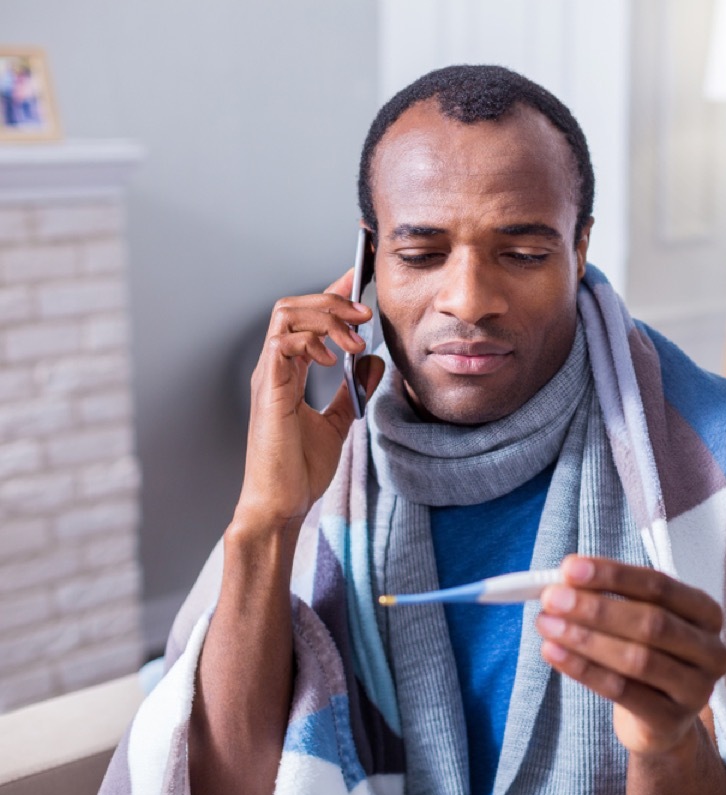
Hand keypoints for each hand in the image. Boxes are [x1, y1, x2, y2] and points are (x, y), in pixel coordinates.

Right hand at [234, 269, 384, 533]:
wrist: (282, 503)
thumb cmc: (299, 470)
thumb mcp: (339, 422)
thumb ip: (353, 390)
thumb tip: (374, 361)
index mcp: (288, 372)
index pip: (307, 317)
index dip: (332, 293)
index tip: (360, 277)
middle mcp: (275, 367)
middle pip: (294, 306)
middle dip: (333, 300)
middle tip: (366, 315)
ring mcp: (269, 376)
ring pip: (287, 315)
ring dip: (327, 318)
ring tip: (355, 340)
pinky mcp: (269, 389)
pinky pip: (282, 342)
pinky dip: (312, 341)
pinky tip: (334, 359)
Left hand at [535, 555, 725, 755]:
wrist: (661, 720)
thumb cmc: (648, 655)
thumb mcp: (638, 619)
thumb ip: (610, 595)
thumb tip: (566, 574)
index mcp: (706, 613)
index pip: (660, 585)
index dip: (613, 575)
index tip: (570, 568)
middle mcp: (710, 650)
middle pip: (651, 622)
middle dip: (596, 608)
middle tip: (552, 598)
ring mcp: (696, 690)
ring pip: (637, 659)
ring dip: (585, 639)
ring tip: (547, 625)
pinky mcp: (671, 722)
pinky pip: (621, 692)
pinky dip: (583, 670)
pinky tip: (555, 653)